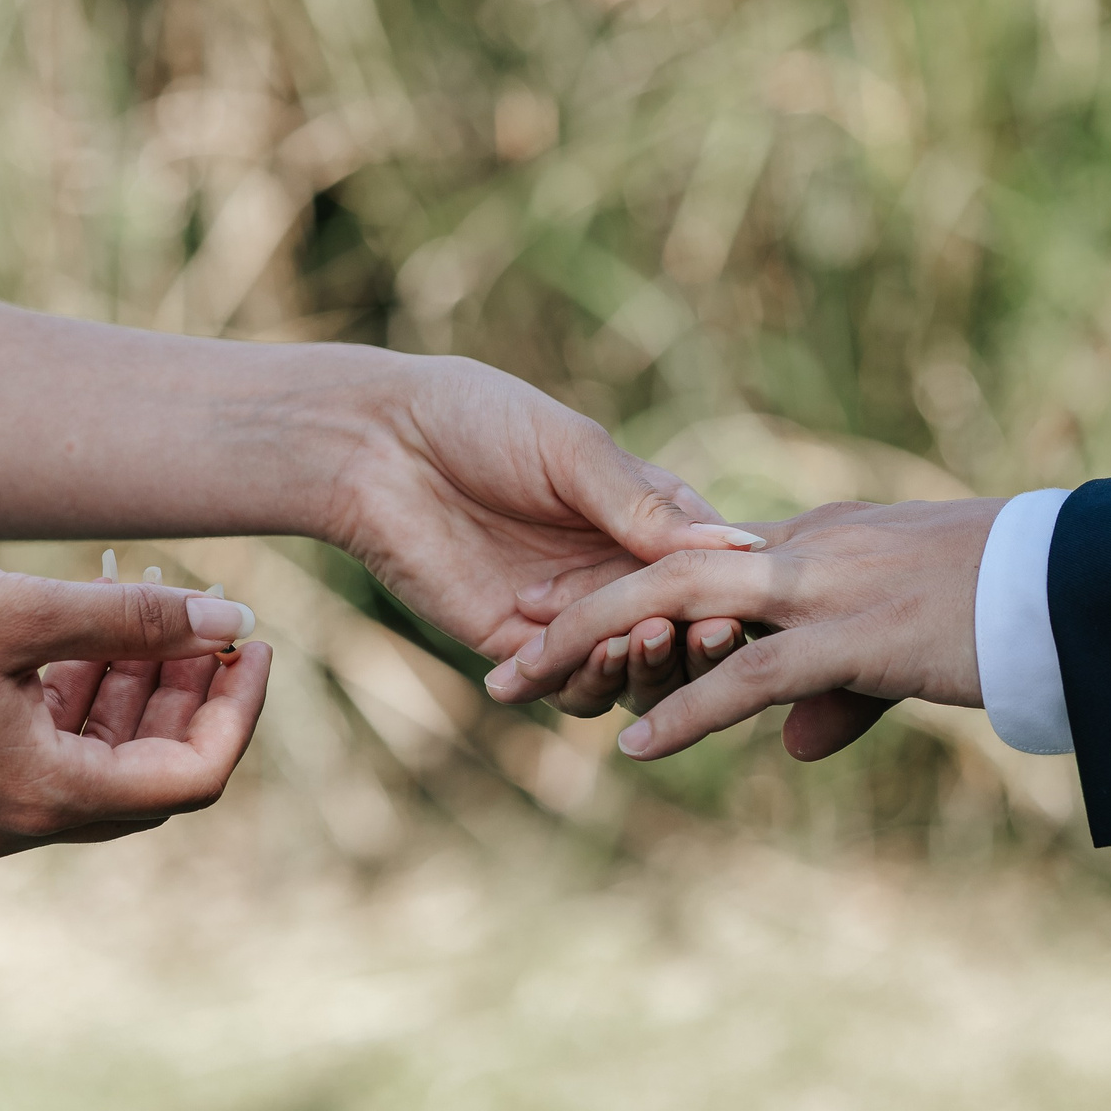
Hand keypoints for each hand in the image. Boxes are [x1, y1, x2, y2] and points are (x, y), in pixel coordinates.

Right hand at [0, 549, 271, 858]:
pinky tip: (91, 632)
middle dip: (190, 695)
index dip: (237, 711)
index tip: (253, 642)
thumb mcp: (25, 609)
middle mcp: (19, 825)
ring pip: (106, 764)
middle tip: (209, 619)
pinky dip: (86, 699)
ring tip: (146, 603)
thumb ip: (138, 621)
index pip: (190, 777)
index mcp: (42, 796)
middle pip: (152, 776)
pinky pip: (55, 756)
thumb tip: (232, 621)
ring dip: (138, 690)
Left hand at [322, 354, 751, 673]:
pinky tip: (579, 660)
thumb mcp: (572, 451)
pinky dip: (582, 683)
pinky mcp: (518, 649)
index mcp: (646, 520)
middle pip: (682, 635)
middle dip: (694, 639)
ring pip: (633, 675)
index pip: (710, 573)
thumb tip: (734, 548)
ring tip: (634, 639)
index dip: (728, 593)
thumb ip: (642, 507)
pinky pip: (568, 689)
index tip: (734, 598)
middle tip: (696, 631)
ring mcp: (570, 616)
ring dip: (644, 667)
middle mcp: (615, 574)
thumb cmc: (480, 421)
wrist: (377, 447)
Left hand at [482, 497, 1001, 759]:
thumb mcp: (907, 647)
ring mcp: (825, 587)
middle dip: (576, 609)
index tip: (553, 614)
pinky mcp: (855, 635)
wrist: (1083, 580)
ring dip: (596, 648)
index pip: (694, 556)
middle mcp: (805, 550)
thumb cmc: (1013, 605)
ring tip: (522, 685)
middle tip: (506, 647)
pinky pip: (751, 671)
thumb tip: (792, 745)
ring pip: (680, 607)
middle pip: (658, 569)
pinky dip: (690, 705)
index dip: (620, 587)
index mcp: (816, 539)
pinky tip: (636, 741)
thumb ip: (839, 689)